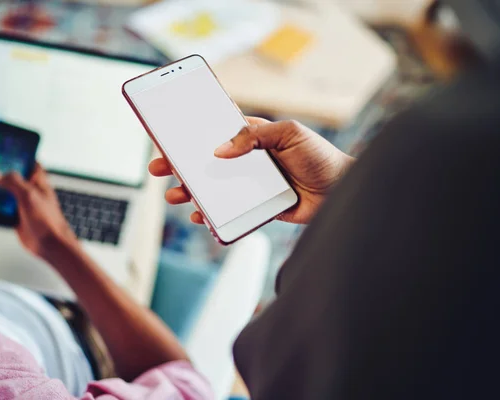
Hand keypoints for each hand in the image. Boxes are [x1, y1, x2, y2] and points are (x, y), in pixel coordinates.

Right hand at [0, 165, 77, 259]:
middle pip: (6, 176)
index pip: (23, 161)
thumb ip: (12, 182)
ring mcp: (20, 202)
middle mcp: (28, 189)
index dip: (10, 156)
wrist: (50, 245)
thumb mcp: (30, 195)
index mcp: (36, 179)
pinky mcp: (14, 216)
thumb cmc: (49, 220)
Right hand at [148, 117, 353, 224]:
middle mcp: (248, 163)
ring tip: (174, 195)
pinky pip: (228, 213)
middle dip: (180, 166)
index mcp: (253, 139)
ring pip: (213, 190)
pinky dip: (212, 216)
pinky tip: (201, 216)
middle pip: (206, 164)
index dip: (192, 136)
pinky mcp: (256, 208)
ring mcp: (250, 187)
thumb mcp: (289, 134)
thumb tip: (220, 150)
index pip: (216, 134)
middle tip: (158, 168)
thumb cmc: (319, 156)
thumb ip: (255, 135)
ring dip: (190, 193)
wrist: (341, 191)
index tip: (168, 137)